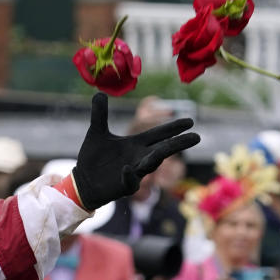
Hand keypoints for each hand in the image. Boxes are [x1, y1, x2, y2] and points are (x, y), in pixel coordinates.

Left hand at [72, 93, 199, 210]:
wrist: (82, 181)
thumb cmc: (94, 157)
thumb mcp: (96, 132)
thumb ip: (100, 114)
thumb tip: (99, 93)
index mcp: (135, 144)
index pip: (158, 134)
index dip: (173, 128)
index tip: (191, 121)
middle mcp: (139, 157)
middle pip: (162, 150)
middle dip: (178, 144)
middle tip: (196, 137)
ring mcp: (134, 173)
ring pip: (150, 165)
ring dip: (156, 158)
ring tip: (162, 153)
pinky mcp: (124, 187)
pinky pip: (130, 182)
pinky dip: (129, 176)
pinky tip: (127, 169)